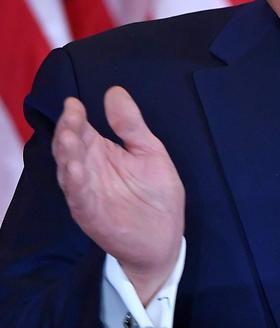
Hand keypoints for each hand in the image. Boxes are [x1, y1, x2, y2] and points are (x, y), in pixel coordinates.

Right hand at [52, 86, 184, 303]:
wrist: (165, 236)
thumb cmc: (156, 193)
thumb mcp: (149, 151)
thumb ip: (131, 124)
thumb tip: (115, 91)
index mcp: (101, 152)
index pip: (80, 130)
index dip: (75, 117)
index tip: (74, 102)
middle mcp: (89, 170)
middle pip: (70, 147)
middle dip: (68, 132)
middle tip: (72, 117)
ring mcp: (87, 193)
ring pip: (69, 171)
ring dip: (67, 155)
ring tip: (68, 137)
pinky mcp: (91, 214)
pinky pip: (79, 198)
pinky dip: (75, 184)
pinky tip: (74, 170)